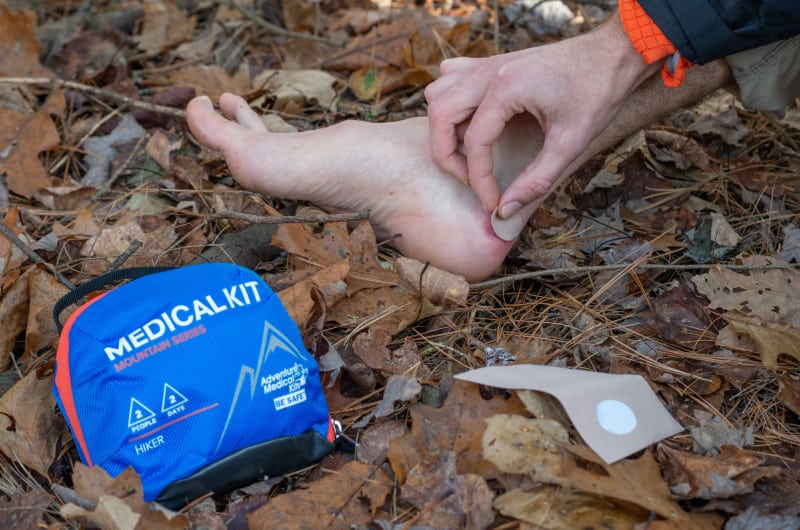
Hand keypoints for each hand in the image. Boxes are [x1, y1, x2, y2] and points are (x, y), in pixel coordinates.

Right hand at [425, 17, 657, 217]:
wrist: (614, 54)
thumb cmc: (597, 91)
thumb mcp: (571, 142)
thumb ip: (536, 180)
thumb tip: (507, 211)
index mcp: (506, 88)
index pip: (474, 142)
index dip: (478, 180)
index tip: (491, 203)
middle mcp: (489, 72)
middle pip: (440, 115)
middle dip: (447, 155)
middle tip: (471, 180)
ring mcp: (489, 64)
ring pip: (439, 94)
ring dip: (445, 127)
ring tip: (468, 153)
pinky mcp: (494, 64)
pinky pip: (453, 78)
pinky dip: (451, 101)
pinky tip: (468, 120)